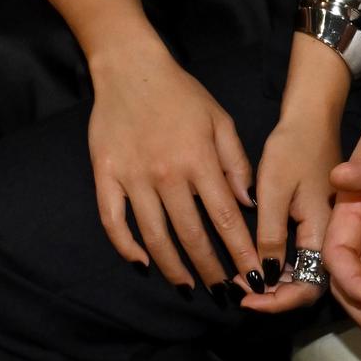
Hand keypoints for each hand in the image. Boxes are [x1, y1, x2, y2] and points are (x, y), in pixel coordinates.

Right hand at [85, 43, 264, 297]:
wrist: (130, 68)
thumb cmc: (182, 93)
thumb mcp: (220, 119)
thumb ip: (236, 162)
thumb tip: (247, 204)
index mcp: (199, 160)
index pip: (226, 218)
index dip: (241, 252)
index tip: (254, 276)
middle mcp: (167, 174)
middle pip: (192, 235)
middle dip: (212, 269)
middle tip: (225, 293)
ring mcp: (134, 178)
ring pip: (156, 236)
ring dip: (174, 267)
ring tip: (190, 286)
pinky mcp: (106, 177)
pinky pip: (114, 221)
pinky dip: (127, 247)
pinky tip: (142, 263)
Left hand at [242, 102, 339, 312]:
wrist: (311, 117)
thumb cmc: (293, 147)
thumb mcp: (274, 190)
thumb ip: (270, 235)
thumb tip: (265, 278)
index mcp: (325, 232)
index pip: (308, 287)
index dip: (278, 301)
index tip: (247, 297)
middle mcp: (330, 237)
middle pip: (308, 286)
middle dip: (274, 296)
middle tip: (239, 290)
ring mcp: (325, 230)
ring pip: (304, 273)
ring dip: (275, 283)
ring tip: (242, 279)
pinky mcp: (316, 222)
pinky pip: (302, 256)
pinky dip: (279, 265)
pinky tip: (256, 261)